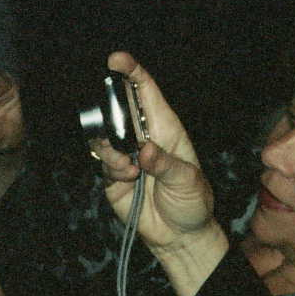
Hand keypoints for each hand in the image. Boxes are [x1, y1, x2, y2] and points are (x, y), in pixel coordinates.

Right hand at [92, 52, 216, 252]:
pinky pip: (102, 161)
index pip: (146, 93)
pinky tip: (127, 179)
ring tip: (129, 169)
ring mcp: (126, 155)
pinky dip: (111, 167)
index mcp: (166, 129)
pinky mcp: (113, 175)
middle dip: (110, 111)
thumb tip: (144, 150)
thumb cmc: (192, 203)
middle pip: (118, 109)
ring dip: (111, 148)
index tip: (116, 59)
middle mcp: (143, 137)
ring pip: (105, 136)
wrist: (179, 236)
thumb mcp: (187, 182)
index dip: (132, 73)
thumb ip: (165, 165)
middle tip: (116, 130)